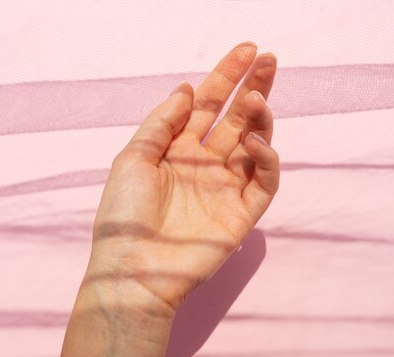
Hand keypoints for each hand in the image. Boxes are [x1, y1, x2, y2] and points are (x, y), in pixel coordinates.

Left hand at [85, 42, 278, 311]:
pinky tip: (253, 139)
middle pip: (236, 118)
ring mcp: (225, 188)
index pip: (208, 106)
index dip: (226, 76)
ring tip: (257, 96)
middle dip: (253, 87)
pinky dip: (266, 157)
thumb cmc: (124, 215)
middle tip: (269, 59)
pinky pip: (264, 180)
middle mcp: (204, 165)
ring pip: (255, 144)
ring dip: (260, 117)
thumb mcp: (134, 158)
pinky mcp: (242, 214)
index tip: (247, 50)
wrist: (133, 269)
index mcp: (177, 150)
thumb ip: (163, 123)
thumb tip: (188, 89)